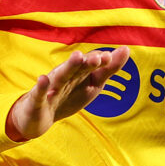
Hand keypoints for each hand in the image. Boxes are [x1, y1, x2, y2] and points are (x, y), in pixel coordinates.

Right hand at [8, 46, 130, 140]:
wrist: (40, 117)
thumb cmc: (69, 96)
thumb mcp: (93, 84)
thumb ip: (109, 68)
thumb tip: (126, 49)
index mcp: (79, 73)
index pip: (90, 64)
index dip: (100, 61)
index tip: (109, 57)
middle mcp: (65, 77)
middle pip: (77, 68)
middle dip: (86, 61)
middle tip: (97, 57)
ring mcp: (51, 88)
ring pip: (61, 76)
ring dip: (69, 66)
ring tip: (77, 56)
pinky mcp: (38, 100)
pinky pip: (39, 93)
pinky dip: (42, 87)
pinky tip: (43, 79)